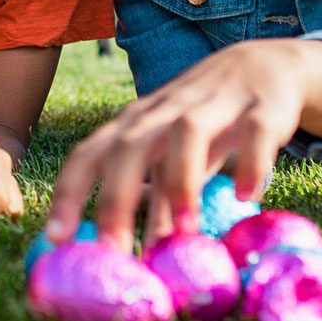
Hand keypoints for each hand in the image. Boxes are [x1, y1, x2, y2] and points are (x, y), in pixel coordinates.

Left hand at [46, 39, 321, 252]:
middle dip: (116, 197)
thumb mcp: (175, 158)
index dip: (69, 192)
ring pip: (187, 132)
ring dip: (182, 181)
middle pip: (129, 145)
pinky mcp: (261, 107)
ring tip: (187, 231)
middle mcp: (167, 111)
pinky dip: (250, 162)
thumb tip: (135, 256)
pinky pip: (253, 132)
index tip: (55, 239)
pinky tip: (249, 196)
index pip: (90, 152)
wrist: (266, 64)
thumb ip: (157, 200)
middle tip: (113, 251)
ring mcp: (214, 105)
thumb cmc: (207, 121)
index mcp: (137, 123)